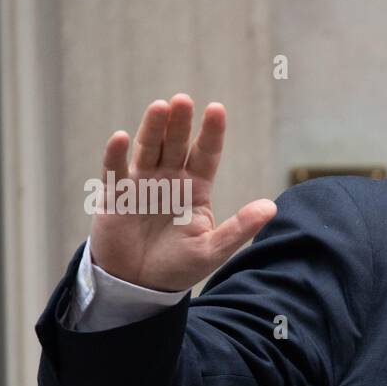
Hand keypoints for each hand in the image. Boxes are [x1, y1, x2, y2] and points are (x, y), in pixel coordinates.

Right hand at [88, 94, 276, 290]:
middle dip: (180, 123)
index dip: (211, 133)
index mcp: (195, 188)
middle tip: (183, 100)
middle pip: (176, 144)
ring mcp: (141, 183)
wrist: (139, 285)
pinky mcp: (115, 194)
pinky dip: (116, 154)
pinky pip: (115, 170)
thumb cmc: (178, 266)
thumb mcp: (212, 250)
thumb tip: (272, 207)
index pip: (206, 154)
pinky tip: (121, 138)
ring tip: (160, 107)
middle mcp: (169, 179)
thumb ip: (240, 228)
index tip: (217, 109)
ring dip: (152, 128)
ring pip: (148, 149)